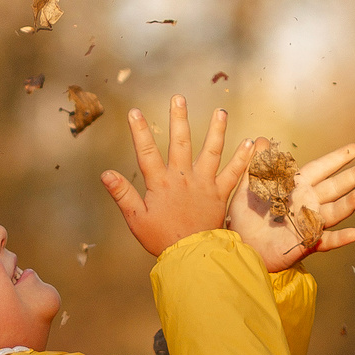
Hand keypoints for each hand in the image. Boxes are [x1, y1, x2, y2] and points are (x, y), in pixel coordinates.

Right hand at [101, 97, 246, 256]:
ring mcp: (204, 184)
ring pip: (211, 151)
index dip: (139, 131)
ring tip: (221, 112)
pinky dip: (242, 158)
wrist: (191, 256)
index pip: (146, 152)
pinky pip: (233, 173)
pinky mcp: (220, 194)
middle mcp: (183, 178)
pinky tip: (249, 142)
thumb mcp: (136, 218)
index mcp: (161, 183)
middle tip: (179, 98)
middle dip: (178, 118)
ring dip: (216, 130)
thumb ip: (122, 194)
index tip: (135, 112)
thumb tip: (105, 174)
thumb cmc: (161, 239)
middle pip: (180, 142)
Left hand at [227, 139, 354, 272]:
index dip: (337, 159)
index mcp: (296, 187)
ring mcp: (309, 223)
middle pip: (333, 187)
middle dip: (352, 177)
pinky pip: (326, 240)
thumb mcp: (248, 186)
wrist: (240, 244)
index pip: (320, 169)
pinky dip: (340, 238)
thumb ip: (257, 164)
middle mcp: (307, 203)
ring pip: (333, 212)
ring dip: (349, 204)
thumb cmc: (245, 216)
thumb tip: (262, 139)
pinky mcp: (306, 242)